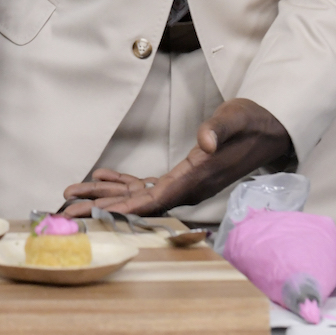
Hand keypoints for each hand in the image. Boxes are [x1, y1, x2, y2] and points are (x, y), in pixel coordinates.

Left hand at [62, 98, 292, 215]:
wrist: (269, 130)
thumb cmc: (252, 123)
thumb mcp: (237, 118)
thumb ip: (220, 129)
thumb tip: (205, 141)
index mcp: (196, 178)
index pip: (155, 199)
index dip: (124, 210)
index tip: (95, 217)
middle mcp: (187, 188)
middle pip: (138, 205)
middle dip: (101, 210)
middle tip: (65, 213)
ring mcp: (183, 185)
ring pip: (137, 197)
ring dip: (104, 198)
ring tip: (71, 197)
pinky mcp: (182, 177)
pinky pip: (146, 186)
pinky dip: (122, 184)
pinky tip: (100, 179)